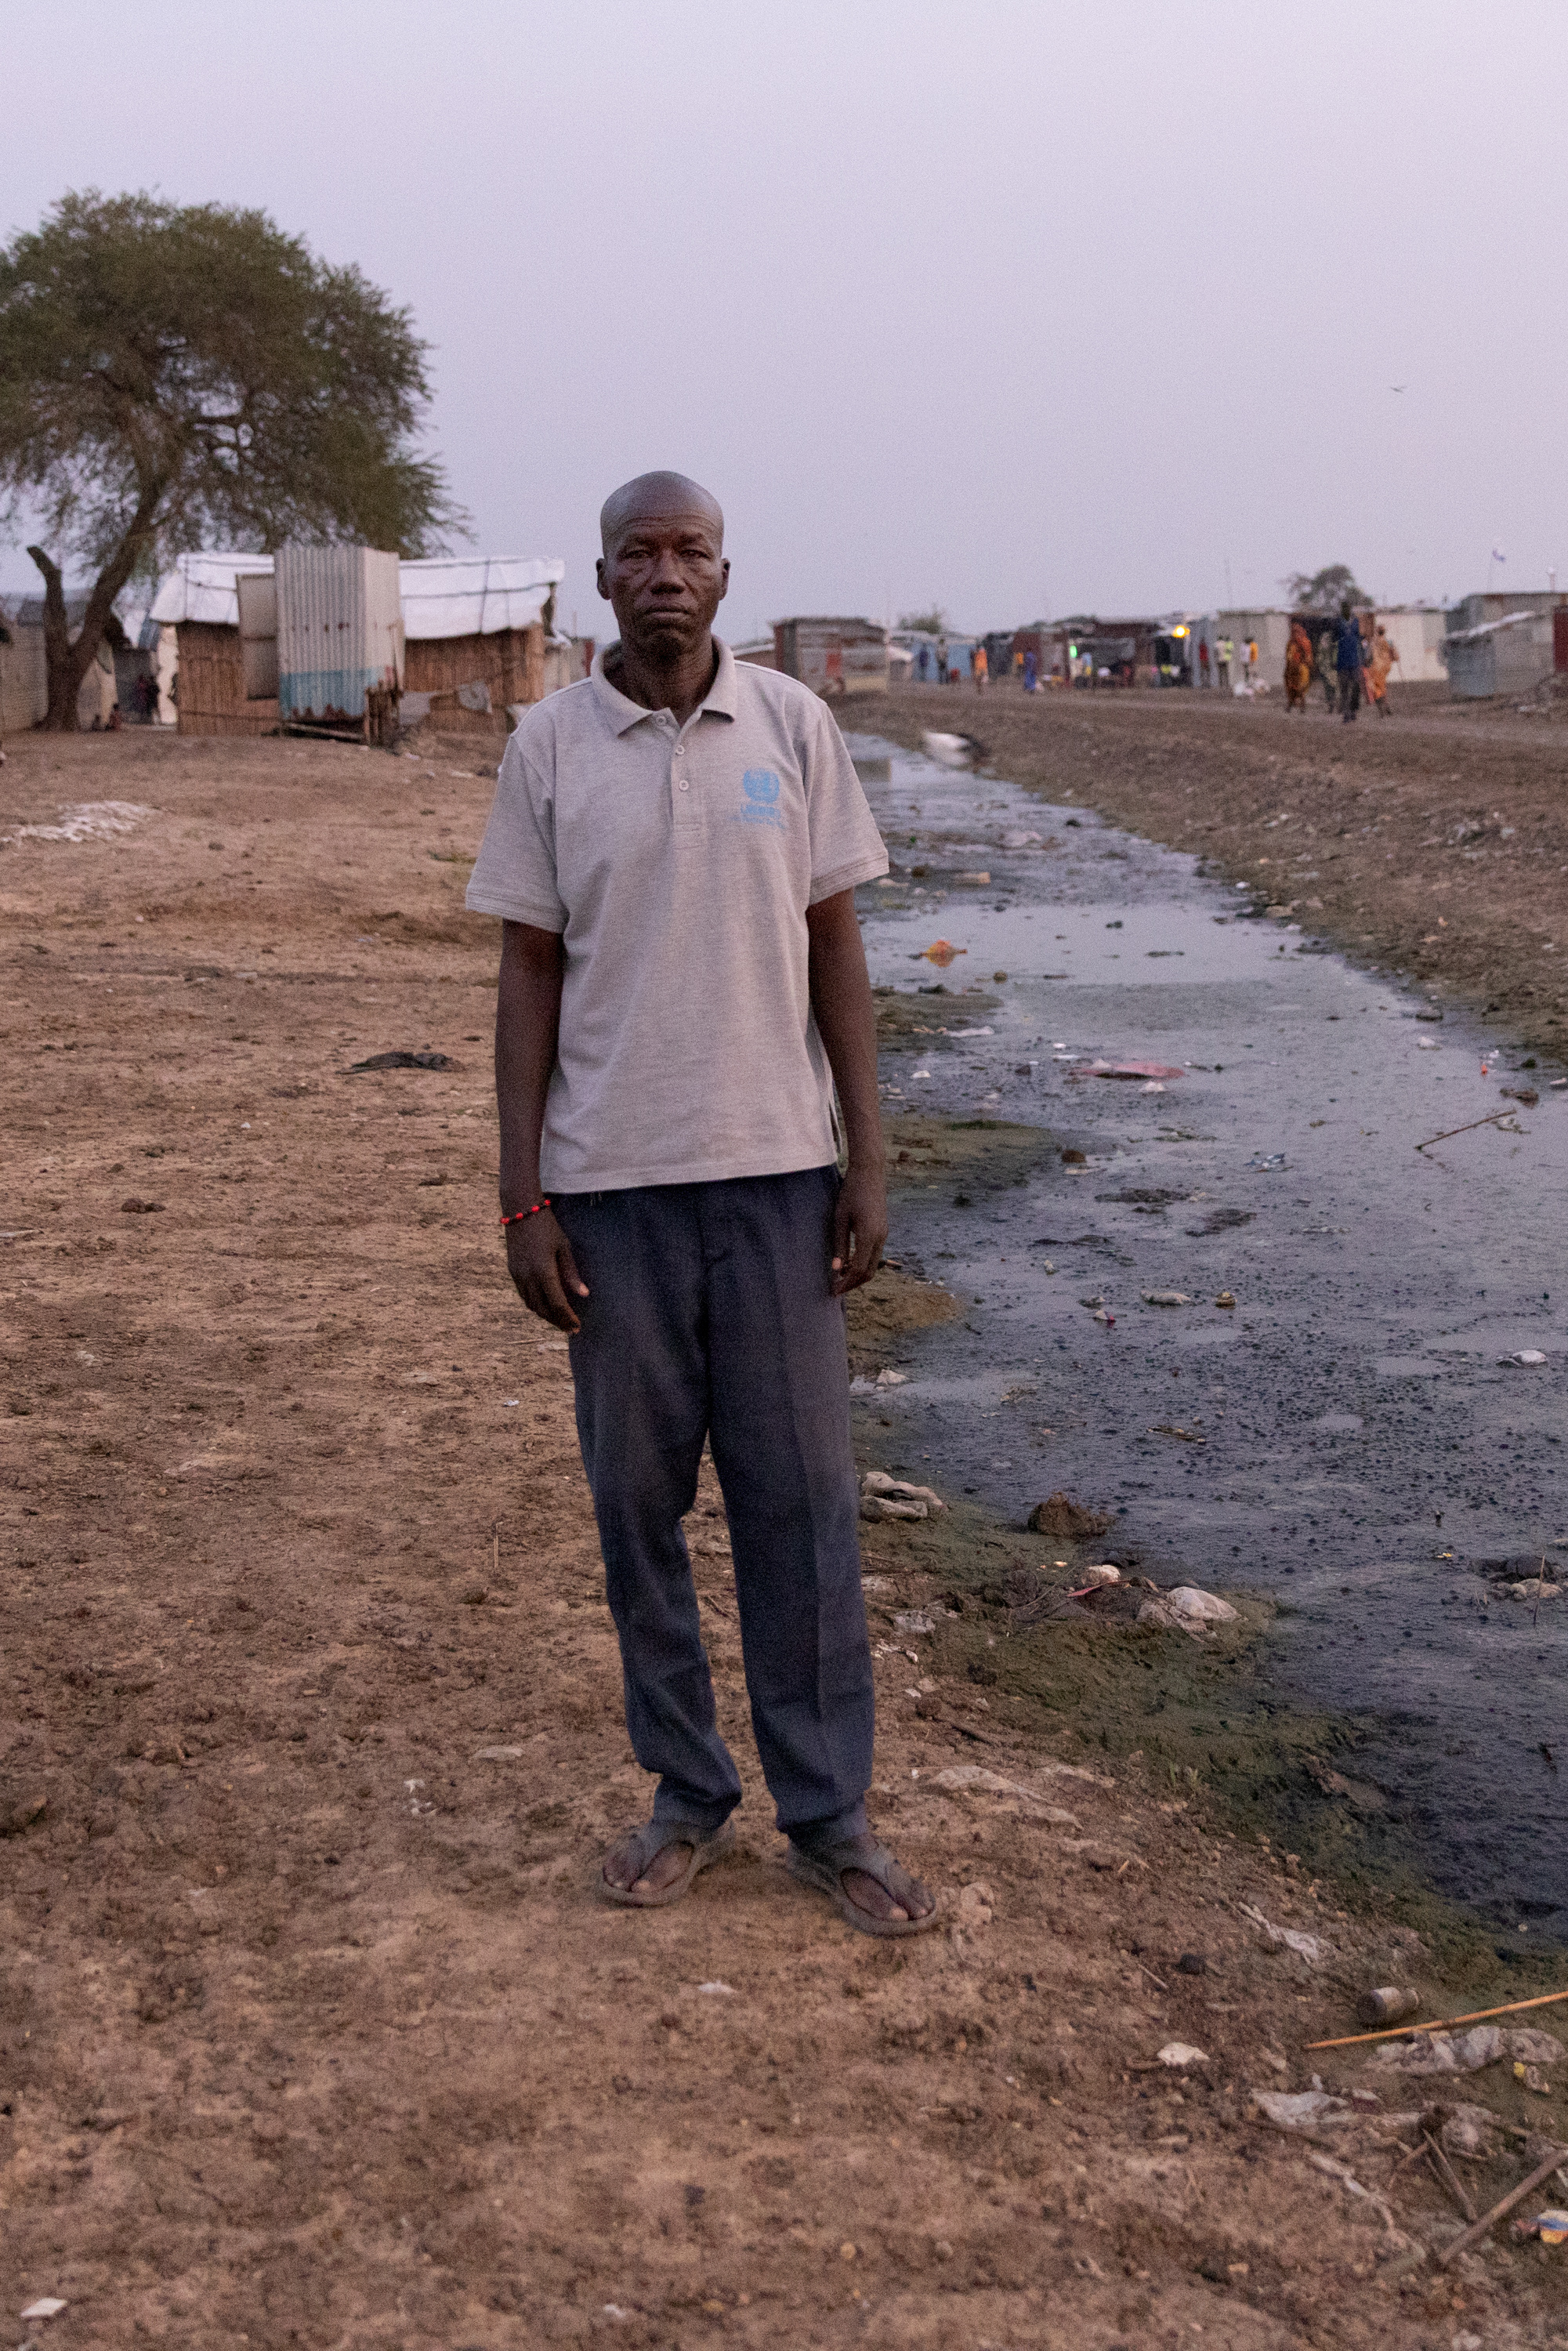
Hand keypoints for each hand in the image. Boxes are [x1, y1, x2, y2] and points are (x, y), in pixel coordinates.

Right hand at [505, 1209, 588, 1332]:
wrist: (520, 1212)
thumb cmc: (547, 1227)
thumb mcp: (564, 1248)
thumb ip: (572, 1274)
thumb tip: (583, 1294)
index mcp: (544, 1271)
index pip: (557, 1304)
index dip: (567, 1318)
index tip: (577, 1327)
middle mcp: (528, 1277)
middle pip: (543, 1309)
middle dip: (557, 1321)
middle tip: (570, 1328)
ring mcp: (518, 1276)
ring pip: (531, 1305)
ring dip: (546, 1315)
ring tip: (559, 1320)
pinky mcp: (513, 1272)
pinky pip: (524, 1296)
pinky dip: (535, 1305)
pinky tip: (545, 1305)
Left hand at [830, 1164, 886, 1296]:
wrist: (869, 1173)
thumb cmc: (850, 1193)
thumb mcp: (840, 1219)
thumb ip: (839, 1245)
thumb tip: (836, 1269)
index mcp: (869, 1236)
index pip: (859, 1270)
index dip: (847, 1284)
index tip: (833, 1291)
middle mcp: (880, 1238)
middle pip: (870, 1272)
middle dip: (854, 1283)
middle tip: (836, 1289)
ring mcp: (884, 1234)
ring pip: (873, 1263)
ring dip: (858, 1274)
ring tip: (840, 1277)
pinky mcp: (883, 1229)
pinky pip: (874, 1253)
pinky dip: (863, 1262)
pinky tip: (849, 1261)